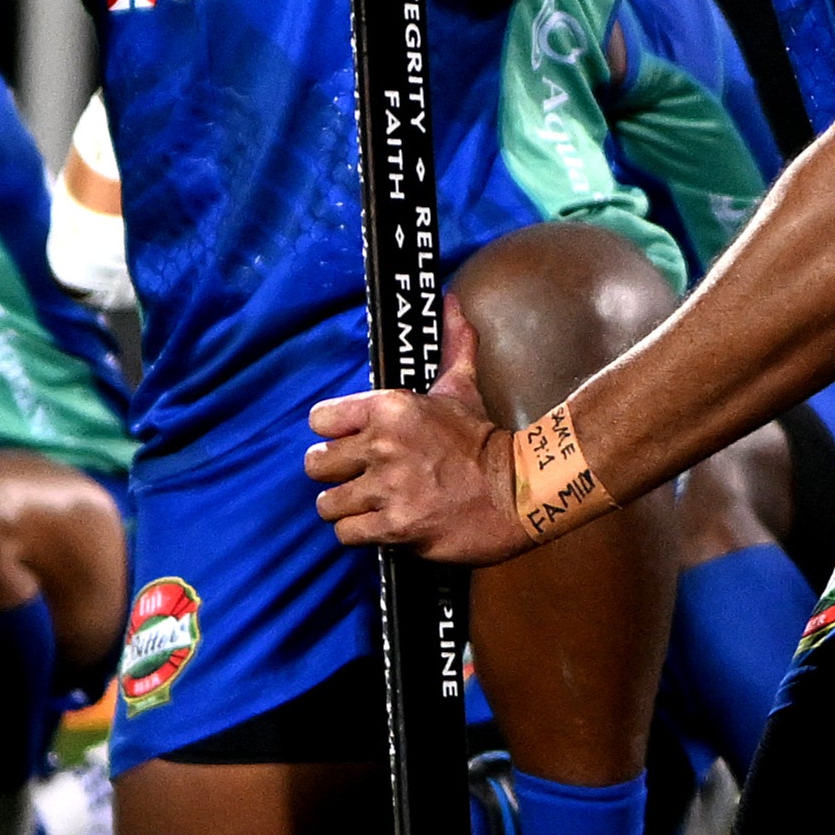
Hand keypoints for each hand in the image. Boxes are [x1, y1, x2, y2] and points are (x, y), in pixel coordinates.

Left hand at [302, 323, 530, 565]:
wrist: (518, 489)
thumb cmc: (484, 438)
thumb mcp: (462, 386)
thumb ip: (452, 344)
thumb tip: (451, 301)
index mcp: (390, 407)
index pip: (319, 419)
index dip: (332, 433)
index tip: (350, 440)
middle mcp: (383, 446)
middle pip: (316, 464)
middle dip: (334, 473)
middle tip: (356, 477)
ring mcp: (389, 489)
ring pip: (328, 504)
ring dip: (346, 507)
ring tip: (368, 505)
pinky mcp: (397, 527)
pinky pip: (349, 533)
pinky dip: (361, 532)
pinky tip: (381, 524)